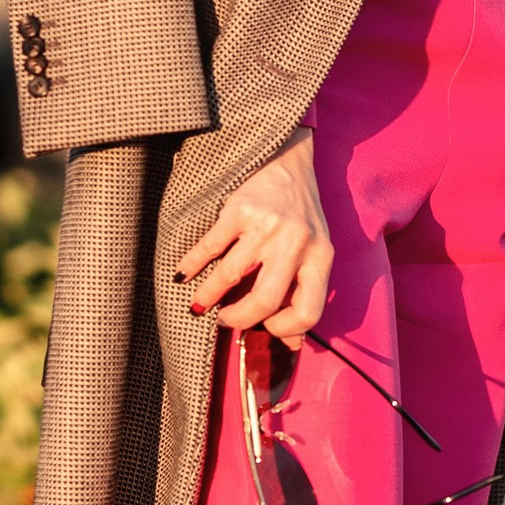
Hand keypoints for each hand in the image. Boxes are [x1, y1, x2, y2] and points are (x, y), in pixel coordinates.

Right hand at [176, 134, 333, 341]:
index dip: (285, 330)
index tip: (267, 328)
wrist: (287, 160)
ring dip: (208, 297)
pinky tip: (184, 275)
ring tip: (200, 304)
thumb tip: (290, 344)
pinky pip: (210, 248)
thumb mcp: (313, 251)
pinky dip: (192, 266)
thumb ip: (303, 293)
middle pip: (265, 300)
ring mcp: (267, 225)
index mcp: (320, 257)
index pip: (308, 311)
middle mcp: (297, 242)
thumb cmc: (300, 214)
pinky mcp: (239, 209)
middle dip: (239, 319)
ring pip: (230, 276)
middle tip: (226, 321)